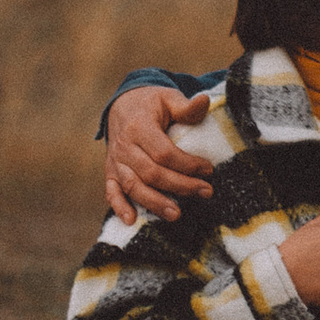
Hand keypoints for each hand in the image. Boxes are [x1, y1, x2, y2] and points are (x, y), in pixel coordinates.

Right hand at [105, 86, 216, 227]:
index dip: (187, 164)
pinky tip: (132, 220)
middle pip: (151, 173)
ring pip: (133, 186)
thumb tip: (204, 101)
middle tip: (205, 192)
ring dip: (154, 203)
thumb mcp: (169, 98)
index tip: (208, 169)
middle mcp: (124, 146)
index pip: (164, 152)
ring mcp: (115, 161)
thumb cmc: (151, 104)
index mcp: (139, 126)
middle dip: (180, 186)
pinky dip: (119, 206)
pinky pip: (111, 191)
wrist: (123, 105)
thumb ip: (186, 106)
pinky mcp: (110, 171)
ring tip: (176, 214)